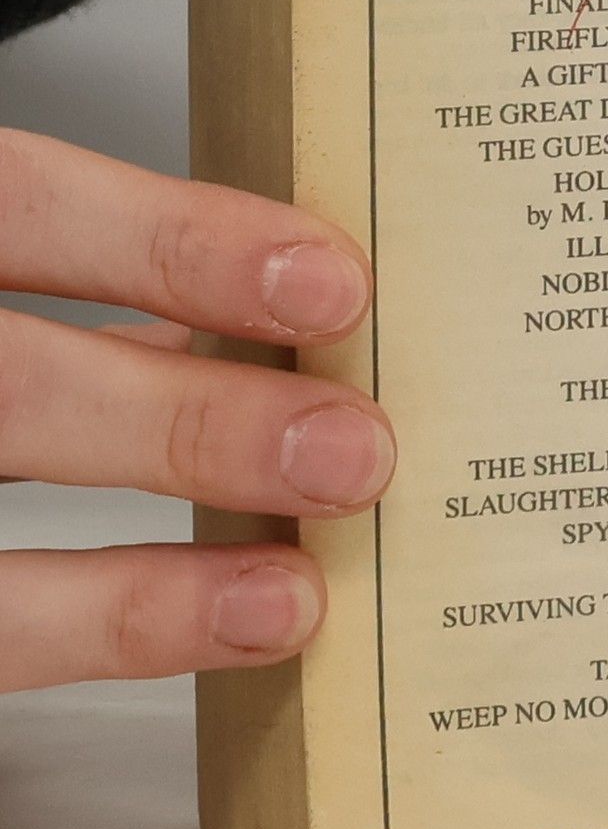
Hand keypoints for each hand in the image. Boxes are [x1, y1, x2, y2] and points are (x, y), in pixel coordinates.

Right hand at [0, 133, 393, 691]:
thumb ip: (87, 293)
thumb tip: (269, 323)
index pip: (20, 199)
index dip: (176, 242)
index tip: (331, 281)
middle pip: (6, 386)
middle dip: (187, 422)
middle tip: (352, 448)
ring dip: (143, 585)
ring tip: (293, 592)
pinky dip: (93, 629)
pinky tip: (207, 627)